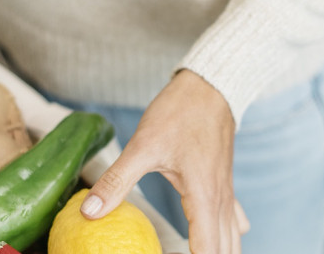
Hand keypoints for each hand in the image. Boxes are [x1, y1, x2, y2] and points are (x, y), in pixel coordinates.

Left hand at [83, 70, 249, 253]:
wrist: (210, 85)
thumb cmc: (180, 112)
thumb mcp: (143, 146)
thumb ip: (117, 181)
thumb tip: (89, 211)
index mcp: (203, 197)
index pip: (207, 250)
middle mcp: (220, 201)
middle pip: (224, 250)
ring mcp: (226, 193)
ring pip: (233, 238)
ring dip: (218, 252)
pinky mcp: (224, 183)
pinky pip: (234, 219)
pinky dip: (225, 235)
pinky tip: (218, 238)